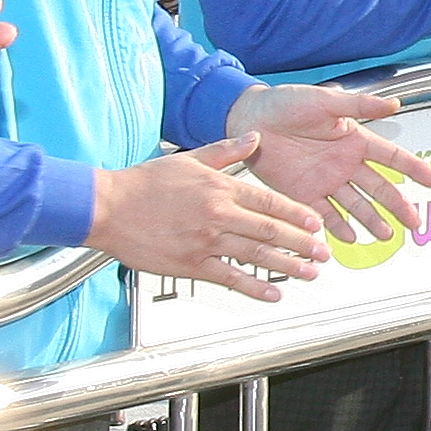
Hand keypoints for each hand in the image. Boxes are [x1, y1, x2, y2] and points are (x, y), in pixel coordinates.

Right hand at [91, 142, 328, 295]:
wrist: (107, 207)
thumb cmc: (143, 183)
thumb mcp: (189, 159)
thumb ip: (226, 152)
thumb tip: (254, 137)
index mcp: (220, 188)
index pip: (269, 202)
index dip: (297, 214)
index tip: (316, 223)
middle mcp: (218, 215)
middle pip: (270, 230)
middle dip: (302, 243)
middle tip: (323, 253)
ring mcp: (205, 242)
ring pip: (256, 255)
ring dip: (287, 266)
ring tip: (309, 273)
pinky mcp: (190, 264)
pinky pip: (229, 278)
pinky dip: (253, 287)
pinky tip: (273, 294)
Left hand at [230, 82, 423, 243]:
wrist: (248, 119)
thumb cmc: (284, 103)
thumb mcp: (325, 100)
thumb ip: (359, 106)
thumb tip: (394, 105)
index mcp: (354, 139)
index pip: (392, 157)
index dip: (414, 168)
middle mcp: (344, 163)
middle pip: (379, 188)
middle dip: (399, 206)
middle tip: (414, 222)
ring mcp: (325, 180)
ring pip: (356, 206)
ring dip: (372, 221)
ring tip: (386, 236)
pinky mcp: (304, 194)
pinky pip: (326, 214)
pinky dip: (337, 228)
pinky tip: (350, 238)